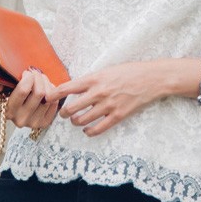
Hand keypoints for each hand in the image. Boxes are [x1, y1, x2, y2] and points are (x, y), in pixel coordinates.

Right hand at [0, 67, 58, 134]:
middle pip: (39, 92)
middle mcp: (21, 120)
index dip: (28, 77)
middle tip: (35, 73)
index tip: (27, 72)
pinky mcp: (44, 123)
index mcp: (8, 111)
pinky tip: (46, 89)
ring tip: (40, 79)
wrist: (18, 107)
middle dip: (38, 78)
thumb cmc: (8, 94)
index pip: (23, 90)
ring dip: (46, 83)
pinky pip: (54, 103)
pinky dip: (52, 93)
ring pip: (48, 96)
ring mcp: (34, 123)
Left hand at [47, 61, 164, 137]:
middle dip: (64, 113)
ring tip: (76, 120)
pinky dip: (89, 131)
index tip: (48, 98)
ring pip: (82, 120)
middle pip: (71, 107)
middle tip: (63, 113)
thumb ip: (91, 79)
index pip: (67, 87)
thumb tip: (75, 87)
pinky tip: (87, 130)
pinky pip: (97, 129)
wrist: (152, 78)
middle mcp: (99, 92)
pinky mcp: (118, 116)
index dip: (54, 94)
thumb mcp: (107, 70)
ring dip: (75, 122)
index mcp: (95, 78)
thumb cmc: (130, 71)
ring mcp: (108, 105)